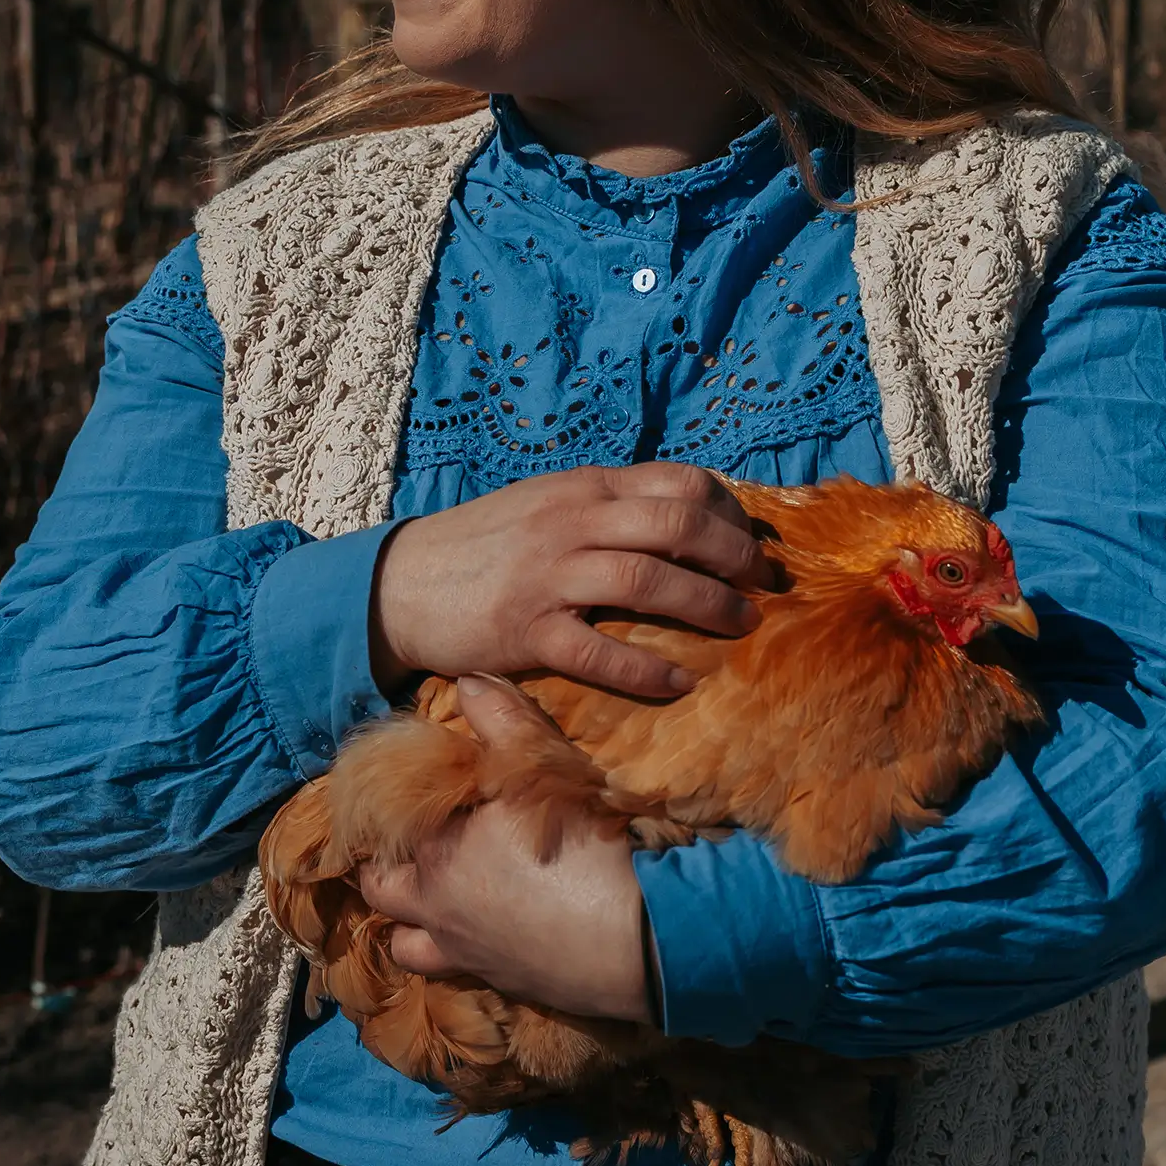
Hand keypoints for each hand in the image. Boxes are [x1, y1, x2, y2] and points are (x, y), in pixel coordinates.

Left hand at [357, 676, 652, 1023]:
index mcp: (433, 853)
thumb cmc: (577, 845)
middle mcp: (434, 910)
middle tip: (413, 843)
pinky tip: (485, 931)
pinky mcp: (502, 985)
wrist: (635, 937)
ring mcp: (465, 956)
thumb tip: (467, 681)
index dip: (390, 808)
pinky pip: (451, 974)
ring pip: (406, 945)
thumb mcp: (539, 765)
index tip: (404, 795)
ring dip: (410, 922)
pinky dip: (454, 953)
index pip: (383, 828)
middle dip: (386, 867)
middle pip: (380, 891)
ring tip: (436, 896)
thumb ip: (500, 719)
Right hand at [369, 462, 769, 698]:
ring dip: (707, 606)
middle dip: (734, 557)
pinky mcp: (525, 629)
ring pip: (648, 580)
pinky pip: (599, 652)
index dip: (730, 512)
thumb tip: (682, 521)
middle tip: (763, 587)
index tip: (752, 544)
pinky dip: (647, 670)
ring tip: (741, 627)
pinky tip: (679, 684)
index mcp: (583, 487)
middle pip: (677, 525)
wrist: (402, 582)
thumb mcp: (547, 504)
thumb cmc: (484, 545)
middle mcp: (571, 521)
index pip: (679, 482)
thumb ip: (607, 507)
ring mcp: (548, 574)